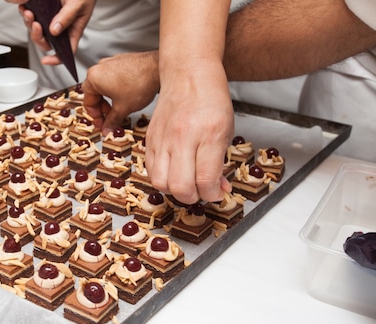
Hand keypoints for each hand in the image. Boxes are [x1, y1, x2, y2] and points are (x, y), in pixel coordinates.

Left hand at [5, 0, 95, 65]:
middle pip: (46, 42)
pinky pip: (33, 18)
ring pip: (37, 31)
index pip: (66, 52)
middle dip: (37, 36)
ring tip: (28, 12)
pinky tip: (25, 7)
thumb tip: (54, 31)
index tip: (46, 61)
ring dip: (30, 23)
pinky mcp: (45, 13)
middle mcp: (61, 29)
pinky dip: (27, 14)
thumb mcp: (78, 5)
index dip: (56, 59)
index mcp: (73, 31)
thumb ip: (67, 17)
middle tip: (35, 23)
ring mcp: (52, 21)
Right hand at [82, 51, 159, 134]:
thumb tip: (107, 129)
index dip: (96, 118)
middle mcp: (99, 68)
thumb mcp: (122, 109)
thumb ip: (111, 121)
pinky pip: (113, 79)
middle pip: (95, 94)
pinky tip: (125, 98)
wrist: (157, 69)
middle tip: (109, 119)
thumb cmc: (140, 82)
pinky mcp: (121, 62)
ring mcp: (110, 63)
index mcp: (93, 78)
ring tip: (119, 109)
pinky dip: (116, 90)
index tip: (102, 125)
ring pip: (104, 86)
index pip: (88, 103)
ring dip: (109, 100)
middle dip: (102, 109)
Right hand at [145, 59, 233, 203]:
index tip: (217, 192)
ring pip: (160, 183)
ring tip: (186, 182)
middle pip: (180, 187)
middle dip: (192, 197)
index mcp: (209, 134)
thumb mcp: (225, 130)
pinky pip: (150, 170)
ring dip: (174, 190)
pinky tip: (173, 171)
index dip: (213, 194)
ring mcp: (162, 139)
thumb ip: (220, 162)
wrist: (188, 74)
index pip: (206, 180)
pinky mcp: (150, 139)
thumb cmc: (211, 99)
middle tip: (201, 190)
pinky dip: (162, 178)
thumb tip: (218, 188)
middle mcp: (183, 137)